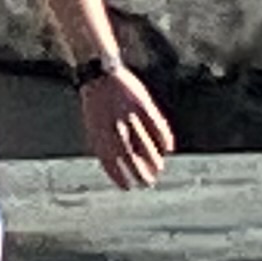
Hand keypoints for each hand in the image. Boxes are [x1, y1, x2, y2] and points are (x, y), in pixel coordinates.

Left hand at [81, 64, 173, 190]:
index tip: (126, 188)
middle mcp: (115, 126)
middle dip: (139, 172)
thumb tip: (112, 160)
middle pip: (130, 156)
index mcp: (100, 132)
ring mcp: (129, 116)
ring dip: (153, 159)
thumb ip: (102, 139)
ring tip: (158, 170)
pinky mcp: (142, 105)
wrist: (99, 72)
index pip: (110, 161)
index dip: (119, 176)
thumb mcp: (93, 120)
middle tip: (147, 183)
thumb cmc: (95, 99)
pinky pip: (156, 126)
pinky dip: (164, 138)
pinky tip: (169, 148)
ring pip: (145, 143)